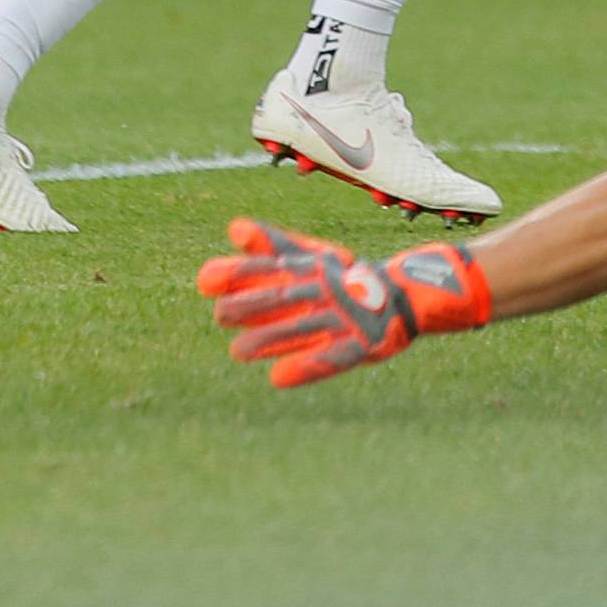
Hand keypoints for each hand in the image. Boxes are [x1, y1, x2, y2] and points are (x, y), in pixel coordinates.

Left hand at [198, 218, 488, 388]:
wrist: (401, 296)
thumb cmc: (339, 278)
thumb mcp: (307, 258)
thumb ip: (270, 246)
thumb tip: (233, 227)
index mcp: (309, 267)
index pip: (269, 267)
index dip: (238, 273)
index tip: (205, 280)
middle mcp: (324, 290)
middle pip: (282, 296)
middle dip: (250, 305)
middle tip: (219, 315)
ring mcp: (343, 318)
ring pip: (302, 329)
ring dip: (269, 340)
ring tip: (238, 352)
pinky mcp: (361, 347)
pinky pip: (331, 359)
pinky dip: (305, 368)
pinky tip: (278, 379)